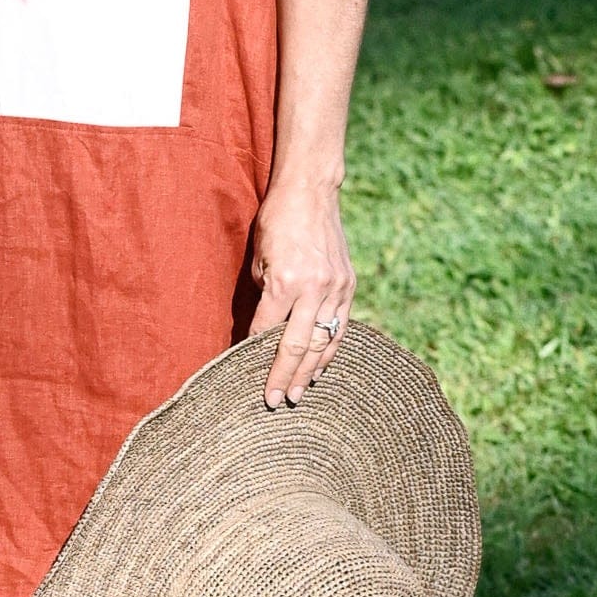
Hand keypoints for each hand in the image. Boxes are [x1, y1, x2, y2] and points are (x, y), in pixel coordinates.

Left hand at [249, 170, 354, 408]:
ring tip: (298, 395)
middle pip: (297, 346)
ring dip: (309, 372)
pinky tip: (321, 369)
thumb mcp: (259, 258)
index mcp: (285, 283)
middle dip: (285, 377)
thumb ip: (264, 294)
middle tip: (275, 402)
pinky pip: (339, 327)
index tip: (248, 378)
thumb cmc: (276, 222)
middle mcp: (314, 289)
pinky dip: (330, 350)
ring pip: (322, 342)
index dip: (256, 357)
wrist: (311, 193)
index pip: (267, 332)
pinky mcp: (348, 286)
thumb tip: (263, 328)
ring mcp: (335, 289)